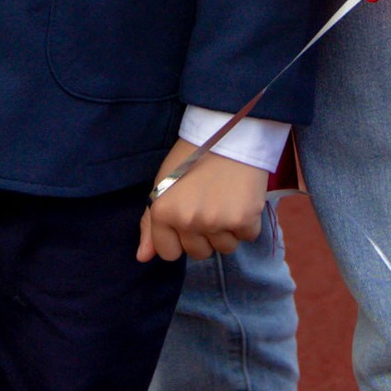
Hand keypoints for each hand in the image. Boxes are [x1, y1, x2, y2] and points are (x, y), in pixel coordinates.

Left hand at [138, 144, 269, 266]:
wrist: (230, 132)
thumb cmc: (193, 156)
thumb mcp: (163, 184)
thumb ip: (151, 223)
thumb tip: (143, 258)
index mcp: (163, 213)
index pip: (168, 253)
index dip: (178, 238)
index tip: (187, 218)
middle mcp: (188, 221)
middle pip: (198, 253)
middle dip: (203, 235)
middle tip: (209, 205)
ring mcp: (216, 222)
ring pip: (224, 248)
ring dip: (226, 230)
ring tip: (226, 200)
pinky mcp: (244, 220)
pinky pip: (247, 236)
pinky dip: (247, 222)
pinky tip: (242, 198)